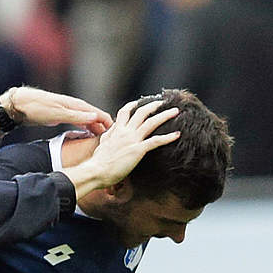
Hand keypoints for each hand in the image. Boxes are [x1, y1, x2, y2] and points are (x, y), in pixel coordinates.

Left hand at [3, 87, 112, 134]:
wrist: (21, 105)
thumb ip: (76, 116)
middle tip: (112, 138)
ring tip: (102, 137)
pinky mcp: (62, 115)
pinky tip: (86, 132)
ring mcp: (68, 111)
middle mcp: (74, 107)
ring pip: (87, 119)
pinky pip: (79, 121)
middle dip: (104, 126)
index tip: (116, 131)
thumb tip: (94, 116)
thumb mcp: (57, 114)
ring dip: (95, 127)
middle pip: (94, 116)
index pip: (97, 113)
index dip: (108, 122)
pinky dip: (85, 126)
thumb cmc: (37, 107)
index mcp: (75, 106)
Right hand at [61, 98, 180, 198]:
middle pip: (141, 112)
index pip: (125, 111)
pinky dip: (167, 137)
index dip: (134, 104)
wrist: (96, 171)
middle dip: (154, 105)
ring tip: (175, 111)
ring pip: (151, 122)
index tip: (141, 102)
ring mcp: (132, 140)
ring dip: (164, 115)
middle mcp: (125, 132)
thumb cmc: (98, 162)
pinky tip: (177, 135)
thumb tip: (114, 128)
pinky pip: (155, 141)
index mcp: (116, 130)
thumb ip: (110, 134)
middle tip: (163, 102)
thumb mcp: (103, 144)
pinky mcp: (138, 150)